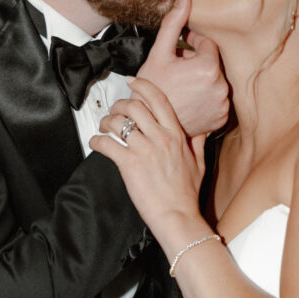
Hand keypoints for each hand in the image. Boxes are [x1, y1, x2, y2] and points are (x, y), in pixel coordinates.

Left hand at [89, 78, 207, 250]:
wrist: (177, 216)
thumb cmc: (186, 195)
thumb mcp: (200, 165)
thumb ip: (198, 144)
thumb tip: (201, 132)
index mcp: (176, 135)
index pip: (158, 100)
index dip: (143, 86)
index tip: (133, 81)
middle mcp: (160, 138)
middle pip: (134, 106)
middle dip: (119, 105)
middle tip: (114, 111)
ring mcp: (144, 150)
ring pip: (118, 122)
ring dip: (106, 122)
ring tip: (104, 128)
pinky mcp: (129, 164)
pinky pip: (107, 143)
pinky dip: (97, 141)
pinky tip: (97, 143)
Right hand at [138, 0, 228, 136]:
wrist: (148, 125)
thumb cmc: (151, 90)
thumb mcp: (159, 54)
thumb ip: (174, 24)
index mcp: (209, 68)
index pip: (208, 45)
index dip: (193, 44)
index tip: (181, 49)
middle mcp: (221, 87)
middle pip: (212, 64)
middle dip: (197, 63)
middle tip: (177, 70)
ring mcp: (222, 105)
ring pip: (215, 82)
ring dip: (202, 80)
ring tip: (183, 87)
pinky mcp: (221, 119)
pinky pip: (217, 101)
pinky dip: (207, 99)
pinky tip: (191, 101)